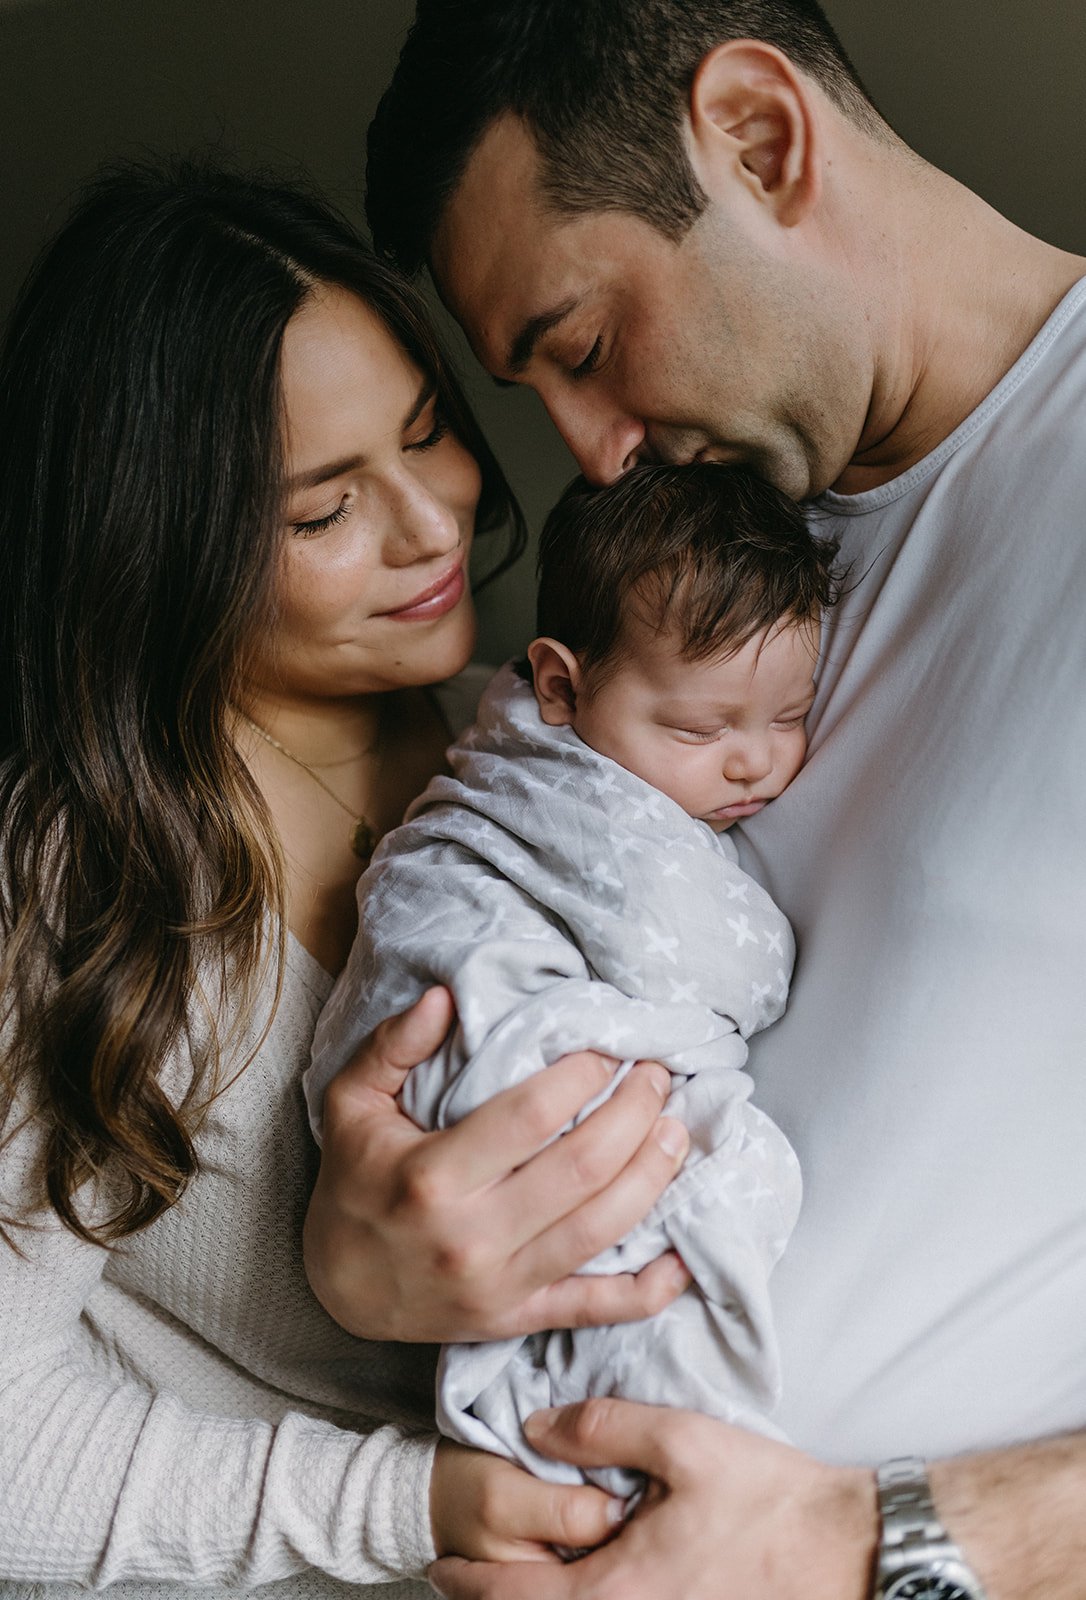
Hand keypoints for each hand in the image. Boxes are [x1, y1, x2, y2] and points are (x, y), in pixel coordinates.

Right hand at [303, 987, 690, 1341]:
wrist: (337, 1288)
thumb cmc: (355, 1182)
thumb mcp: (352, 1104)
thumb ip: (394, 1046)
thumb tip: (446, 997)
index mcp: (432, 1176)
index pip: (530, 1117)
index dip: (581, 1077)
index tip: (606, 1050)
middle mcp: (472, 1235)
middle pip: (581, 1168)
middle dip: (633, 1114)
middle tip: (655, 1077)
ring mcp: (501, 1285)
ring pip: (602, 1228)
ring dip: (652, 1176)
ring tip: (676, 1131)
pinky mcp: (519, 1320)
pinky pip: (597, 1309)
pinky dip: (649, 1289)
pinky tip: (683, 1255)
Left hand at [429, 1400, 876, 1599]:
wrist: (847, 1555)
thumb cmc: (770, 1503)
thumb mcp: (683, 1443)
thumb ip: (601, 1429)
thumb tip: (535, 1427)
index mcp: (617, 1589)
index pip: (515, 1597)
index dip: (467, 1581)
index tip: (440, 1565)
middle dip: (497, 1597)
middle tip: (466, 1572)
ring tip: (520, 1573)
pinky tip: (588, 1575)